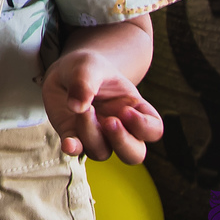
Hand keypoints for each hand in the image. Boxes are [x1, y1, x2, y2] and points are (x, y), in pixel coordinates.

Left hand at [42, 50, 163, 163]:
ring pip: (103, 153)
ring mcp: (96, 135)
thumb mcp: (88, 66)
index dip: (145, 127)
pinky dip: (73, 149)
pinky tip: (68, 143)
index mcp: (134, 109)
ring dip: (92, 136)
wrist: (65, 73)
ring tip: (82, 111)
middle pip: (134, 154)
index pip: (154, 129)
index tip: (125, 111)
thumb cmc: (88, 69)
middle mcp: (119, 128)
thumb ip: (85, 82)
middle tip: (109, 121)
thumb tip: (76, 106)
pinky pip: (76, 150)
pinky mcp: (74, 136)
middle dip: (123, 143)